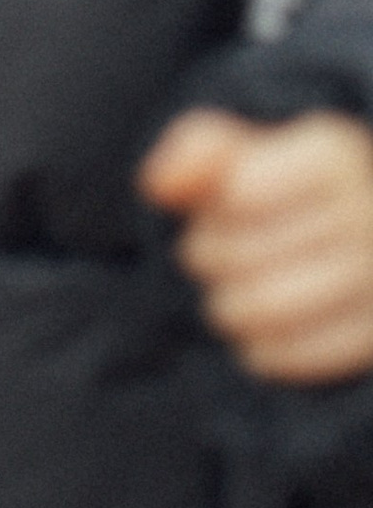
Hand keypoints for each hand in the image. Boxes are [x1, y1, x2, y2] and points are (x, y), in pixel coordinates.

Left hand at [141, 107, 372, 382]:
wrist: (365, 237)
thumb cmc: (292, 189)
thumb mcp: (252, 152)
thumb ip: (200, 152)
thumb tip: (157, 184)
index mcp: (335, 157)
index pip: (239, 195)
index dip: (209, 211)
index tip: (220, 212)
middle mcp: (367, 214)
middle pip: (242, 254)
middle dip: (208, 257)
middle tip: (216, 255)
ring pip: (263, 309)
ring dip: (227, 306)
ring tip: (233, 292)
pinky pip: (289, 355)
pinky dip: (259, 348)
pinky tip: (261, 329)